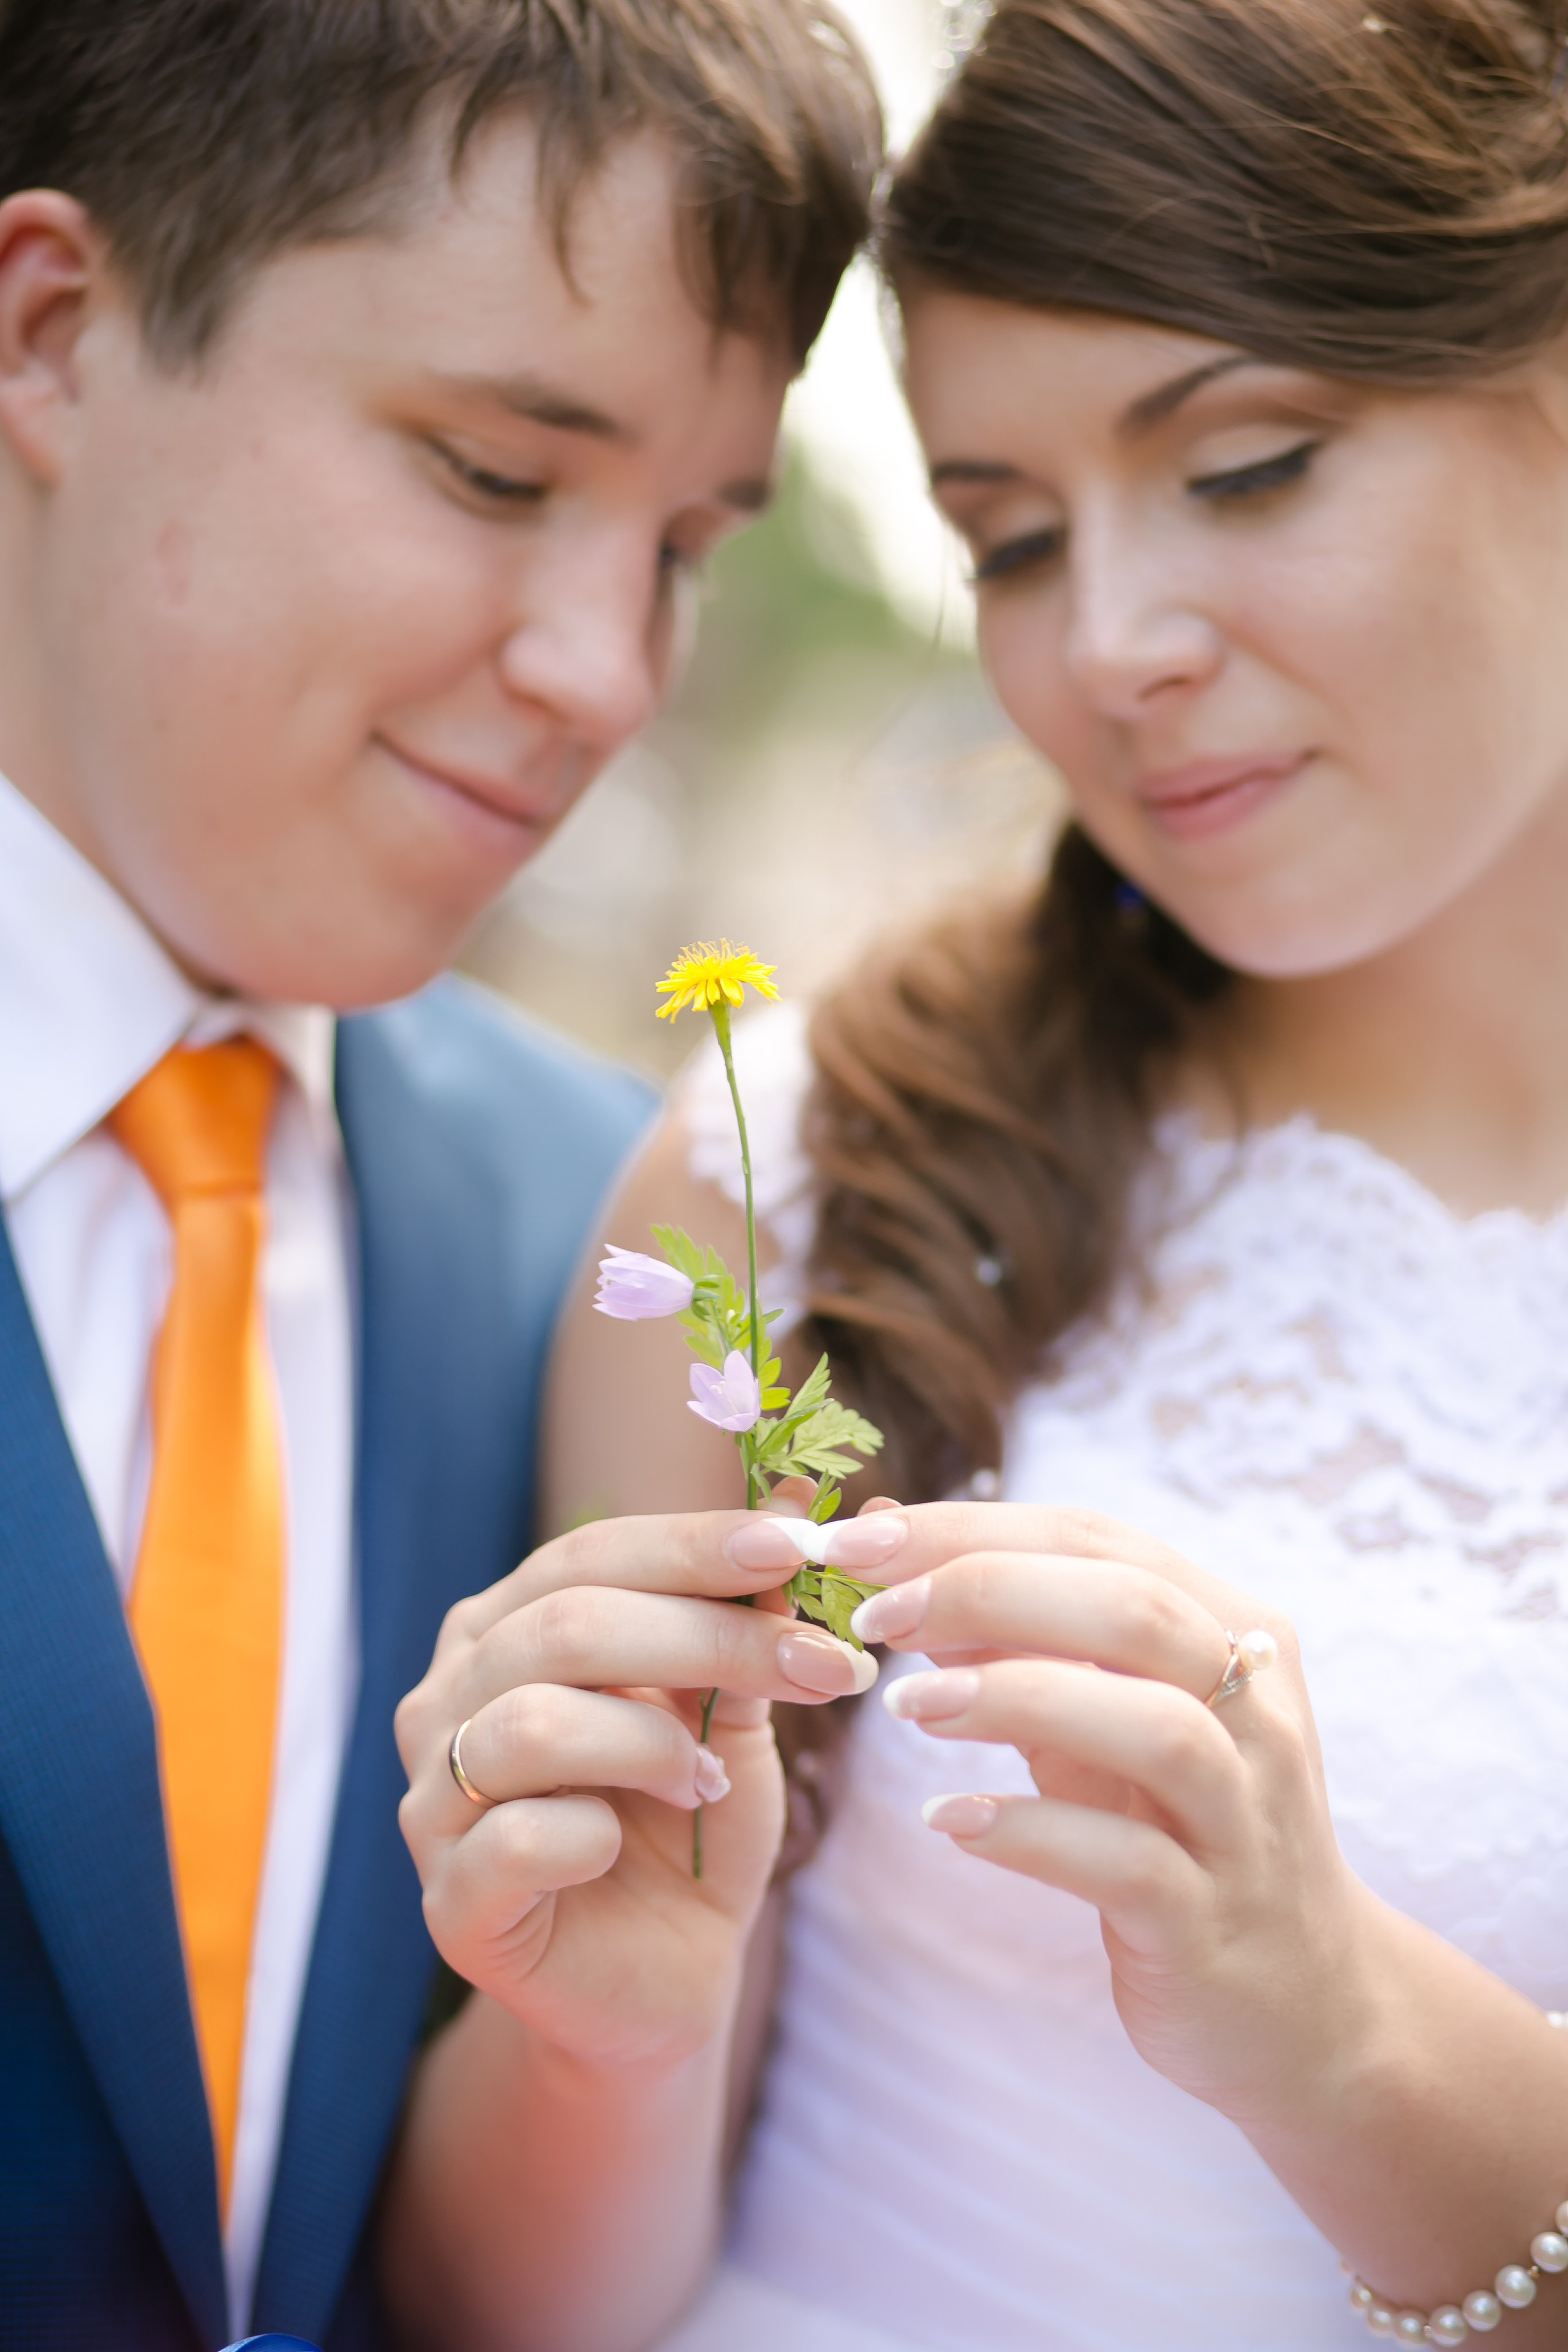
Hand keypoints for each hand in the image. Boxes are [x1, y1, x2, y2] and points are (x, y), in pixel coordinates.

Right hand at [395, 1507, 897, 2078]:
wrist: (666, 1980)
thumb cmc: (690, 1824)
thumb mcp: (734, 1710)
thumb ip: (755, 1618)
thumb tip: (821, 1505)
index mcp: (503, 1628)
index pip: (591, 1553)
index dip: (698, 1544)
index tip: (804, 1547)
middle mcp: (448, 1698)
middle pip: (568, 1626)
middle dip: (711, 1636)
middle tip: (821, 1666)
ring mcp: (434, 1802)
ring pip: (534, 1722)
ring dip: (653, 1742)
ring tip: (708, 1778)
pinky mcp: (452, 1902)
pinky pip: (519, 1838)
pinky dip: (597, 1833)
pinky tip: (629, 1846)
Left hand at [850, 1503, 1375, 2125]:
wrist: (1296, 1999)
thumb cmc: (1174, 1825)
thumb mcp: (1101, 1713)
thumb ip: (1017, 1632)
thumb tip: (892, 1544)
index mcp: (1232, 1630)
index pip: (1096, 1540)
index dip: (970, 1528)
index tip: (859, 1541)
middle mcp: (1257, 1711)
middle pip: (1135, 1609)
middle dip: (990, 1590)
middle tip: (874, 1615)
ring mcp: (1244, 1819)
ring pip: (1156, 1728)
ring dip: (1017, 1698)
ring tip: (906, 1705)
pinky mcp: (1210, 1921)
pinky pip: (1129, 1864)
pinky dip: (1031, 1832)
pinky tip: (948, 1821)